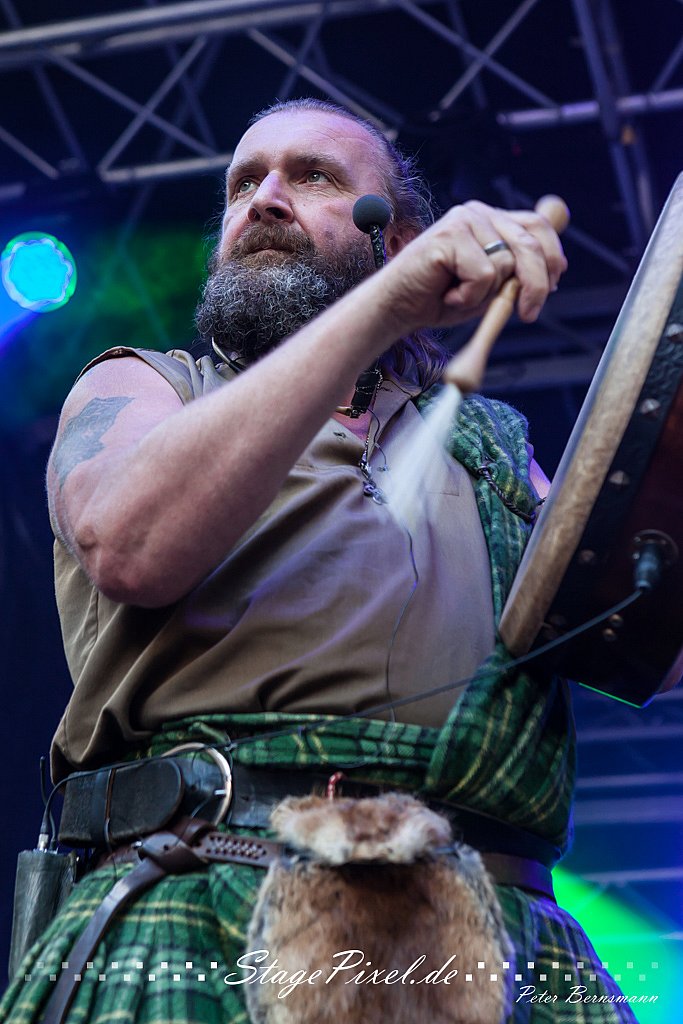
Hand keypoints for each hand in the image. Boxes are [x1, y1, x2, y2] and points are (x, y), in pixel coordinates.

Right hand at [381, 199, 566, 332]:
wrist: (398, 308)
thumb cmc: (441, 299)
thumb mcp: (490, 289)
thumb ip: (518, 276)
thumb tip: (555, 271)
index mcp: (491, 221)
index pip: (537, 227)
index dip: (551, 256)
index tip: (554, 285)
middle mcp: (478, 213)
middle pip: (529, 244)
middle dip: (536, 284)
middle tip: (528, 314)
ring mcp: (464, 220)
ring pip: (506, 264)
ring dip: (486, 295)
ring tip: (459, 296)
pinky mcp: (450, 235)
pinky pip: (483, 274)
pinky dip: (468, 296)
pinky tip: (447, 294)